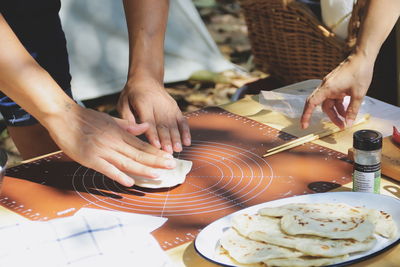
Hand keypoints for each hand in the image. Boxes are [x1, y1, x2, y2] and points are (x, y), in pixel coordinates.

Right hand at [43, 104, 176, 186]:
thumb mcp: (110, 119)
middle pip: (138, 154)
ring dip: (143, 169)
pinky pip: (106, 168)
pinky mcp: (90, 159)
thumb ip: (128, 126)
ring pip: (126, 162)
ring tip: (157, 175)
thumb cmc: (86, 118)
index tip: (169, 158)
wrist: (63, 116)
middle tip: (172, 166)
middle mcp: (114, 142)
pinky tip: (129, 181)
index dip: (156, 152)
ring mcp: (102, 150)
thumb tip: (146, 126)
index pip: (142, 145)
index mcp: (119, 133)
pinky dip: (118, 175)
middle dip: (156, 161)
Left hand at [117, 78, 190, 153]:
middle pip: (163, 123)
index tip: (156, 145)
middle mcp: (158, 104)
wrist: (147, 79)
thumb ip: (127, 117)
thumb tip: (134, 131)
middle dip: (166, 139)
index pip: (149, 120)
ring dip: (177, 137)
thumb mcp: (123, 102)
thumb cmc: (132, 95)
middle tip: (168, 152)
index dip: (153, 133)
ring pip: (174, 123)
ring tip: (178, 149)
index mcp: (143, 102)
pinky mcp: (176, 108)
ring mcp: (169, 106)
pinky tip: (187, 142)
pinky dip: (186, 131)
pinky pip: (182, 120)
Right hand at [301, 53, 373, 128]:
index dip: (306, 115)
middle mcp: (326, 86)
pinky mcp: (335, 84)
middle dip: (331, 117)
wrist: (362, 57)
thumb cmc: (359, 72)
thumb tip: (348, 123)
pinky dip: (339, 105)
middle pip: (323, 106)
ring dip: (337, 112)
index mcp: (327, 88)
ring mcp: (330, 85)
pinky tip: (347, 110)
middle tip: (341, 126)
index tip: (304, 125)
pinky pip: (334, 98)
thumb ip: (352, 110)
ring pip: (330, 102)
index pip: (311, 103)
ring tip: (347, 119)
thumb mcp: (358, 94)